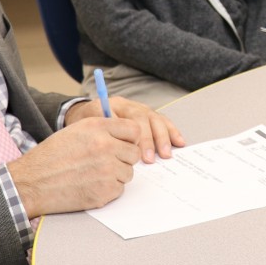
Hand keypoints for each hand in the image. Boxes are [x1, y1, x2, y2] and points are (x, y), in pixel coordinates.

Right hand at [7, 117, 141, 217]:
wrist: (31, 183)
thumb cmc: (51, 157)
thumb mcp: (76, 131)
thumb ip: (103, 130)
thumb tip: (127, 136)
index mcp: (98, 127)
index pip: (134, 130)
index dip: (130, 139)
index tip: (123, 145)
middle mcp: (105, 146)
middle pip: (134, 153)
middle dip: (123, 158)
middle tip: (105, 163)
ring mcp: (106, 170)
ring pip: (128, 173)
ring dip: (116, 175)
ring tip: (92, 174)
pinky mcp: (104, 191)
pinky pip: (119, 189)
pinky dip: (108, 190)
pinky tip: (89, 186)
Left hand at [66, 97, 184, 162]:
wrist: (86, 116)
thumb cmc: (86, 126)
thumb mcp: (86, 126)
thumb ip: (100, 133)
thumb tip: (114, 148)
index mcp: (115, 105)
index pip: (130, 118)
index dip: (137, 136)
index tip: (136, 152)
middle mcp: (132, 106)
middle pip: (146, 119)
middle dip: (150, 140)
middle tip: (150, 159)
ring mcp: (142, 111)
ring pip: (157, 120)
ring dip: (164, 138)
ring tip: (166, 155)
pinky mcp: (150, 118)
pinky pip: (164, 122)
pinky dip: (172, 132)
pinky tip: (179, 142)